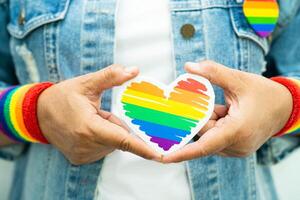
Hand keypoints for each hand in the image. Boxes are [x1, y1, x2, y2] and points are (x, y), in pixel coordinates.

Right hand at [37, 65, 160, 164]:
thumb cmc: (62, 97)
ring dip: (108, 132)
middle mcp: (86, 145)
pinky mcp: (80, 159)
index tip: (159, 155)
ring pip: (112, 144)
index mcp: (89, 127)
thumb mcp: (87, 83)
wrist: (38, 114)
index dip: (142, 148)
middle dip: (116, 124)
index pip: (122, 140)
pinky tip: (88, 129)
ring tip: (90, 120)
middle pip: (119, 138)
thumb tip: (133, 70)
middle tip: (100, 113)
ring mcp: (82, 155)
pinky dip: (102, 139)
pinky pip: (103, 149)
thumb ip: (111, 76)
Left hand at [163, 61, 292, 162]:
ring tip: (224, 106)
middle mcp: (236, 145)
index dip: (182, 152)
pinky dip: (214, 123)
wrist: (285, 108)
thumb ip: (213, 72)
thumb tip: (189, 66)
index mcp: (238, 130)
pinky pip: (215, 137)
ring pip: (208, 135)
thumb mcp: (239, 80)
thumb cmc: (264, 94)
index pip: (204, 145)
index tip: (164, 157)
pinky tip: (224, 111)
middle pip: (204, 134)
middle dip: (200, 117)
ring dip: (209, 119)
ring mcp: (236, 148)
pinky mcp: (235, 147)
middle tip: (206, 101)